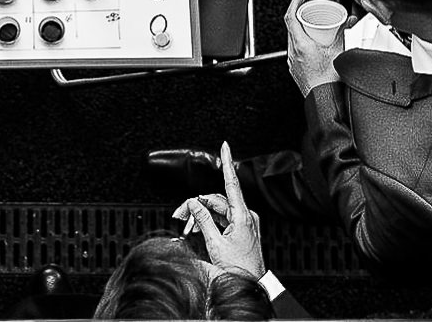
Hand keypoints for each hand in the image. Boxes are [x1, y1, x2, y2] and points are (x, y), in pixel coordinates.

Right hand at [172, 141, 265, 278]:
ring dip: (202, 215)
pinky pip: (223, 219)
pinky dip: (210, 222)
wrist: (251, 285)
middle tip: (180, 214)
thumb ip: (203, 219)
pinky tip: (199, 229)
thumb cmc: (238, 269)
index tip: (225, 146)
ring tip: (188, 227)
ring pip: (219, 210)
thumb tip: (193, 203)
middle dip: (197, 205)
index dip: (227, 162)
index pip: (231, 183)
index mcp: (242, 216)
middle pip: (217, 200)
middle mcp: (246, 216)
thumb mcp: (214, 244)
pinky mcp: (242, 230)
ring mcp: (245, 223)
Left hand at [284, 0, 343, 95]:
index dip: (294, 2)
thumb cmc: (330, 80)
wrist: (325, 100)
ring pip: (292, 39)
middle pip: (291, 27)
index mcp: (301, 44)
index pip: (290, 17)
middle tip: (310, 12)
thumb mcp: (339, 51)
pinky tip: (312, 46)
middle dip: (300, 16)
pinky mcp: (295, 69)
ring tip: (313, 29)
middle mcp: (293, 52)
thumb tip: (348, 20)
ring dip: (301, 31)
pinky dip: (302, 43)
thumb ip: (344, 33)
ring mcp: (292, 61)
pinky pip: (295, 51)